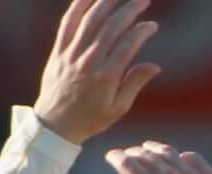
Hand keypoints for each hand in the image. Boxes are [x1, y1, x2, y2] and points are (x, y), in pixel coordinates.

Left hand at [32, 0, 160, 146]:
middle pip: (111, 27)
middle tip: (143, 0)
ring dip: (107, 2)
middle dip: (130, 10)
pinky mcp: (59, 50)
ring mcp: (72, 53)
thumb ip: (135, 83)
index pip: (128, 45)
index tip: (152, 25)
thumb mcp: (119, 108)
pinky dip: (79, 6)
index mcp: (106, 77)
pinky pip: (68, 22)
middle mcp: (89, 61)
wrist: (56, 124)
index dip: (142, 31)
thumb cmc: (91, 119)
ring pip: (90, 19)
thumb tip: (155, 66)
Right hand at [95, 143, 211, 173]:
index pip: (125, 161)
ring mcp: (188, 171)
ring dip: (153, 149)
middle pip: (143, 153)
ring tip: (147, 150)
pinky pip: (190, 156)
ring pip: (165, 150)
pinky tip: (178, 160)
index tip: (111, 156)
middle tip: (128, 156)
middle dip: (132, 152)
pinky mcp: (206, 172)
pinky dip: (180, 156)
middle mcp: (167, 173)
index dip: (115, 157)